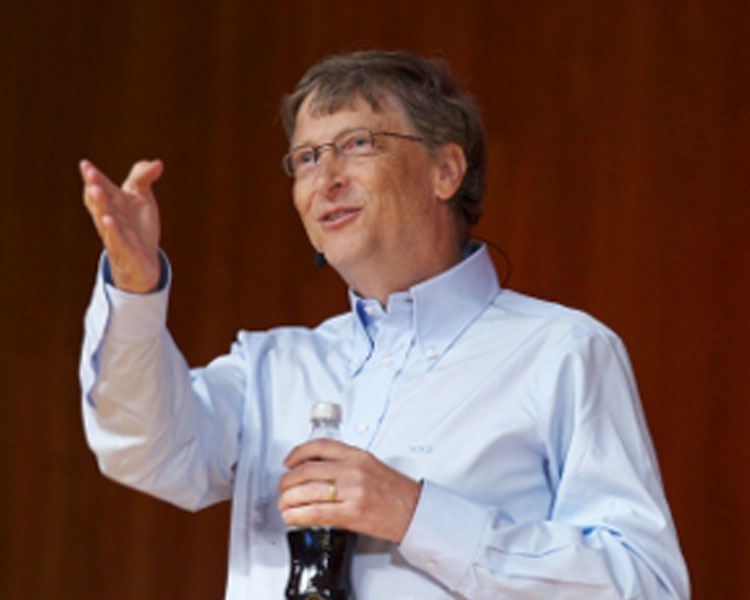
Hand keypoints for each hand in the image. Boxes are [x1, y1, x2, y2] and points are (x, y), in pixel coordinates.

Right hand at [80, 158, 162, 292]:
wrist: (142, 261)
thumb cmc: (138, 226)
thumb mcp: (142, 198)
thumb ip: (143, 178)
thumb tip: (157, 163)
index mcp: (113, 203)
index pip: (101, 188)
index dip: (93, 177)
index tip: (85, 164)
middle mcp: (111, 217)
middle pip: (100, 202)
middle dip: (95, 187)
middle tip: (91, 174)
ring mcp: (116, 235)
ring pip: (104, 219)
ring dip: (99, 205)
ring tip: (94, 190)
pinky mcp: (125, 251)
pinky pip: (117, 240)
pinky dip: (112, 230)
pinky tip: (109, 220)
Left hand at [278, 439, 420, 543]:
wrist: (415, 511)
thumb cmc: (395, 491)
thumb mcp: (371, 465)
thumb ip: (345, 464)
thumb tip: (316, 469)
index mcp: (357, 455)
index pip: (318, 446)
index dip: (297, 453)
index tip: (288, 462)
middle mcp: (353, 470)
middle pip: (307, 470)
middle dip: (287, 480)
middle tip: (282, 487)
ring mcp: (352, 491)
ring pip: (307, 491)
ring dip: (288, 499)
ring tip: (283, 504)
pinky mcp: (352, 513)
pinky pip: (316, 512)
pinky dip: (298, 515)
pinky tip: (291, 517)